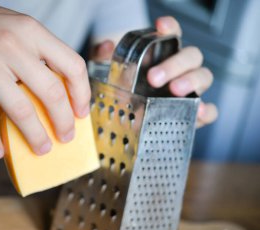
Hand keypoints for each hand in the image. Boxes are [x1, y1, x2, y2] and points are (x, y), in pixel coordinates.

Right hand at [0, 0, 89, 157]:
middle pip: (51, 92)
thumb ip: (38, 55)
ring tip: (42, 148)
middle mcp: (9, 44)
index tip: (82, 113)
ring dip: (35, 136)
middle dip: (64, 122)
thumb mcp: (15, 28)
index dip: (82, 94)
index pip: (72, 65)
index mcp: (30, 30)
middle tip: (66, 137)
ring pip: (21, 111)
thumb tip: (60, 96)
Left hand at [92, 16, 217, 127]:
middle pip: (191, 56)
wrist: (129, 118)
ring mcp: (190, 90)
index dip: (170, 28)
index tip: (161, 26)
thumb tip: (105, 47)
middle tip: (154, 77)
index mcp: (163, 55)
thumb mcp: (109, 73)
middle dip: (175, 64)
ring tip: (174, 90)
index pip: (172, 35)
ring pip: (203, 76)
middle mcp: (180, 70)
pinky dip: (207, 110)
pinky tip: (197, 111)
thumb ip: (103, 57)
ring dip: (191, 81)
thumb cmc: (126, 90)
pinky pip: (210, 110)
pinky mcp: (194, 112)